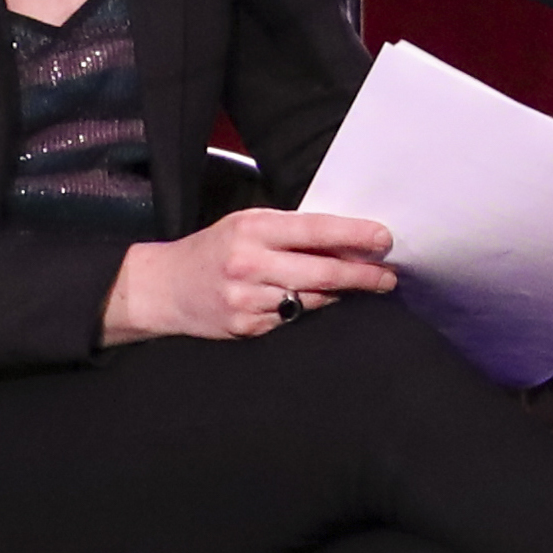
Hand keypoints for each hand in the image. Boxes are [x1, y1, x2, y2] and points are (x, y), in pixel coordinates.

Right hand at [106, 205, 397, 343]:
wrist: (163, 288)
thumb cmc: (214, 250)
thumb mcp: (246, 224)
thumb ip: (289, 230)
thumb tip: (346, 237)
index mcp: (252, 228)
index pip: (314, 230)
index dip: (354, 234)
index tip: (384, 239)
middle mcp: (249, 263)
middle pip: (322, 272)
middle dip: (362, 274)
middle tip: (389, 276)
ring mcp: (247, 299)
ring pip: (311, 299)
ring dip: (341, 294)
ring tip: (365, 286)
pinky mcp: (246, 327)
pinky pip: (292, 320)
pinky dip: (309, 310)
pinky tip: (318, 303)